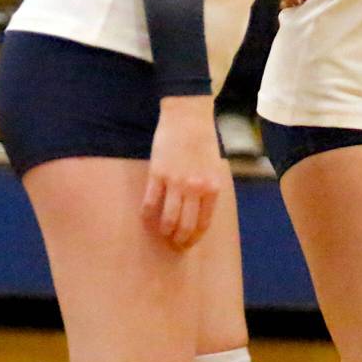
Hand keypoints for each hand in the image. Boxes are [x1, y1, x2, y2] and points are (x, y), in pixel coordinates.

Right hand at [142, 95, 222, 249]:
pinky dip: (148, 216)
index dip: (194, 238)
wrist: (188, 117)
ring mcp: (175, 182)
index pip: (203, 223)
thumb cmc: (203, 140)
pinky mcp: (157, 175)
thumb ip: (209, 188)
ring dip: (163, 232)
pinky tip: (147, 217)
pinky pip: (150, 204)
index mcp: (212, 186)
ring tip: (162, 233)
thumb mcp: (214, 166)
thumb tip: (200, 210)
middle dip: (178, 241)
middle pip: (185, 226)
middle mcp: (195, 188)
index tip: (187, 244)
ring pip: (167, 220)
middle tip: (173, 244)